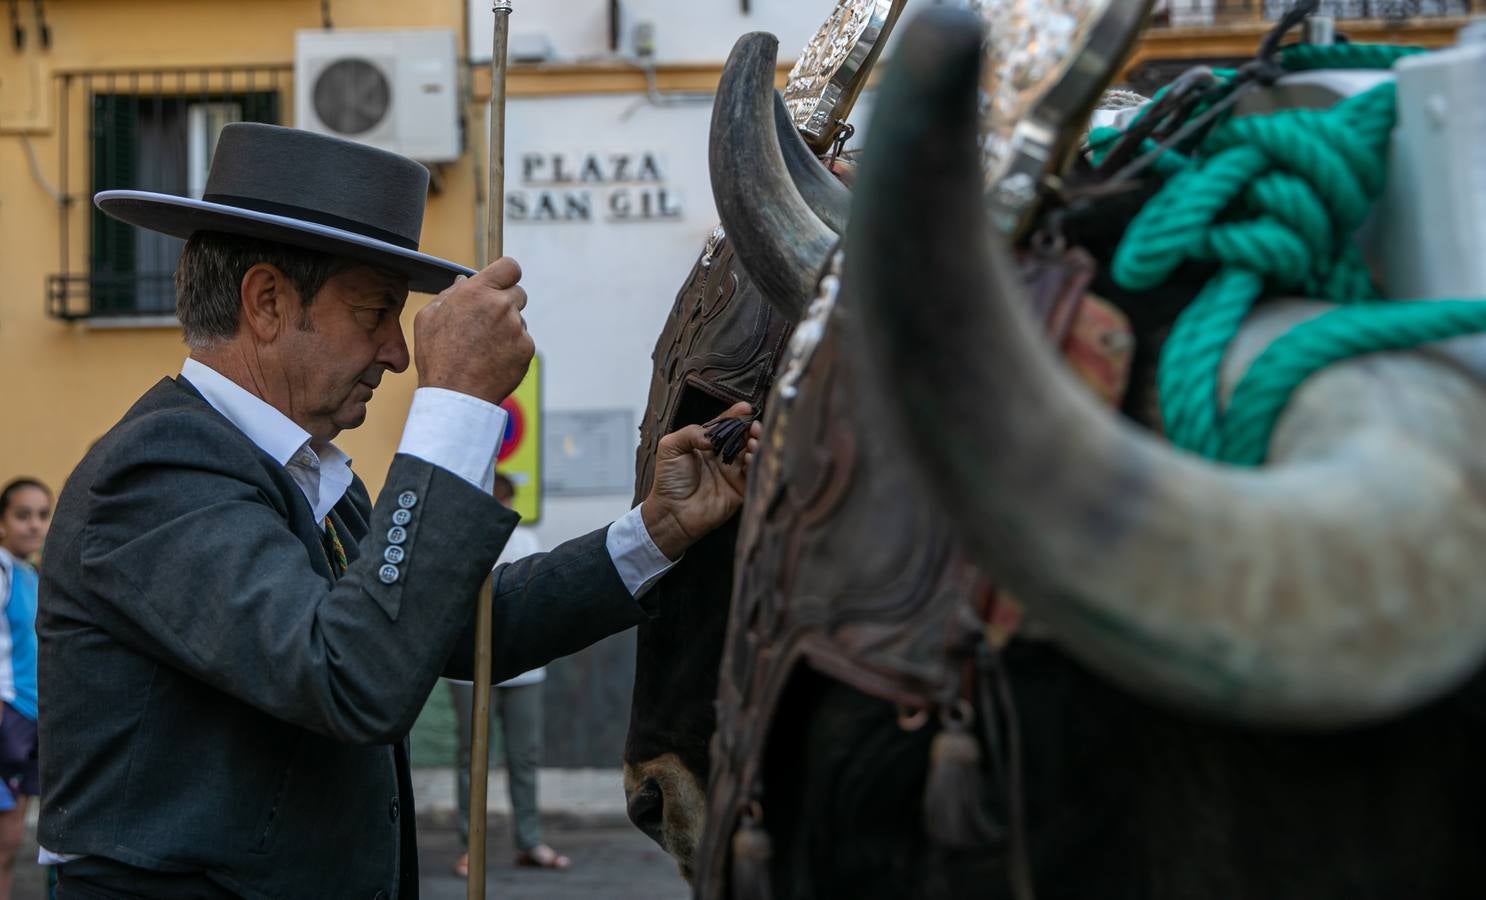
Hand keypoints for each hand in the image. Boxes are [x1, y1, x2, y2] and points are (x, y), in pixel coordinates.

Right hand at [414, 258, 533, 404]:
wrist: (456, 394)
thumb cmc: (437, 357)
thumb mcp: (428, 318)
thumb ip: (449, 294)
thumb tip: (464, 281)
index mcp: (477, 292)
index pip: (510, 267)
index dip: (506, 274)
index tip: (502, 282)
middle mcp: (501, 305)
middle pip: (518, 293)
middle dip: (506, 303)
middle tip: (487, 323)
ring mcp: (516, 328)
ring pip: (518, 320)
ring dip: (507, 328)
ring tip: (484, 348)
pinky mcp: (526, 349)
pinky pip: (523, 342)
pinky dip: (512, 348)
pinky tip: (493, 360)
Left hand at [641, 401, 762, 559]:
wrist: (672, 512)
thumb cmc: (669, 480)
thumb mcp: (671, 447)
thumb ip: (691, 432)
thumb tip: (713, 434)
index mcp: (708, 443)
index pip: (727, 425)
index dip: (737, 416)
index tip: (745, 408)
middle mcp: (724, 456)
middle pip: (744, 436)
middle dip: (751, 428)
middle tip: (754, 426)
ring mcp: (734, 472)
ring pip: (753, 453)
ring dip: (757, 444)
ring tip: (754, 440)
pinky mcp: (741, 489)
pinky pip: (754, 473)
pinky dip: (755, 463)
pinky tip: (750, 457)